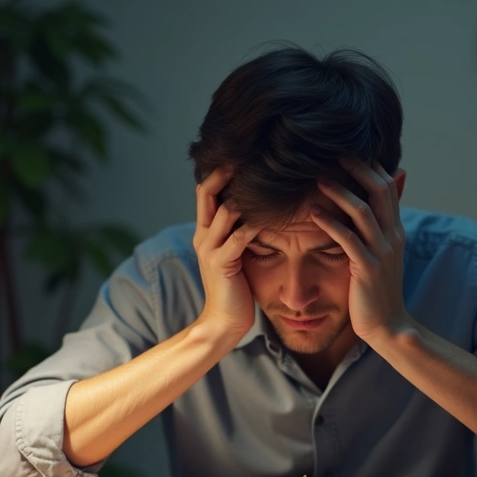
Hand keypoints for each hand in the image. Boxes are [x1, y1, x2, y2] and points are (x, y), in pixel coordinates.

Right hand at [192, 166, 261, 338]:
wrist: (223, 322)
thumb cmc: (235, 288)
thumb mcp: (234, 254)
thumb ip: (237, 231)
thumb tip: (256, 208)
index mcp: (205, 231)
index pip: (206, 191)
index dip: (219, 171)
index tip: (242, 154)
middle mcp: (203, 235)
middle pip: (208, 192)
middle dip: (226, 172)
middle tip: (250, 154)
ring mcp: (209, 249)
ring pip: (224, 211)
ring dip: (246, 195)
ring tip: (268, 180)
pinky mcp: (221, 264)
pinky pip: (239, 237)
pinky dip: (256, 224)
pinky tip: (273, 216)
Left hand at [310, 158, 412, 343]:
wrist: (388, 326)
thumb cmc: (377, 289)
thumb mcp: (382, 253)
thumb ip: (376, 227)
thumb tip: (366, 209)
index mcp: (396, 229)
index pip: (387, 186)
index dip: (369, 165)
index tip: (346, 149)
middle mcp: (393, 236)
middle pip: (380, 189)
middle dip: (357, 168)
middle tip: (332, 151)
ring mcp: (382, 252)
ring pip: (363, 211)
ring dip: (340, 191)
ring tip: (317, 178)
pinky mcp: (367, 269)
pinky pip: (349, 239)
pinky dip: (330, 223)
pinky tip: (312, 213)